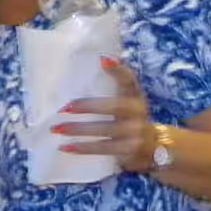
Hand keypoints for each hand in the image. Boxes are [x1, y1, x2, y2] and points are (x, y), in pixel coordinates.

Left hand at [53, 56, 157, 170]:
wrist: (153, 147)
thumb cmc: (131, 119)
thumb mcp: (126, 100)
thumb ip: (116, 83)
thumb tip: (101, 59)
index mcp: (136, 97)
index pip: (129, 80)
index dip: (119, 70)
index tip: (103, 60)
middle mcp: (139, 113)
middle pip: (114, 107)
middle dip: (88, 106)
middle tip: (64, 108)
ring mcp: (136, 133)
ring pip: (105, 130)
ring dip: (79, 129)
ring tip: (57, 128)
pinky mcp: (129, 150)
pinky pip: (104, 149)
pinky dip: (84, 148)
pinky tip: (65, 147)